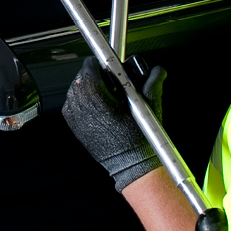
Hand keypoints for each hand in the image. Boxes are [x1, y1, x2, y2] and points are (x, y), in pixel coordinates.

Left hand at [61, 58, 166, 190]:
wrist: (129, 165)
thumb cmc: (137, 138)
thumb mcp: (149, 106)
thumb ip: (153, 82)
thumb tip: (158, 70)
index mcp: (94, 95)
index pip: (90, 66)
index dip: (102, 65)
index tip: (111, 68)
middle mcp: (80, 103)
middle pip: (82, 77)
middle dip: (97, 76)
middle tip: (112, 83)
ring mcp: (73, 115)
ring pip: (77, 89)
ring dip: (91, 88)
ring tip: (108, 95)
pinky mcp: (73, 124)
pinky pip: (75, 103)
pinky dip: (85, 101)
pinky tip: (100, 107)